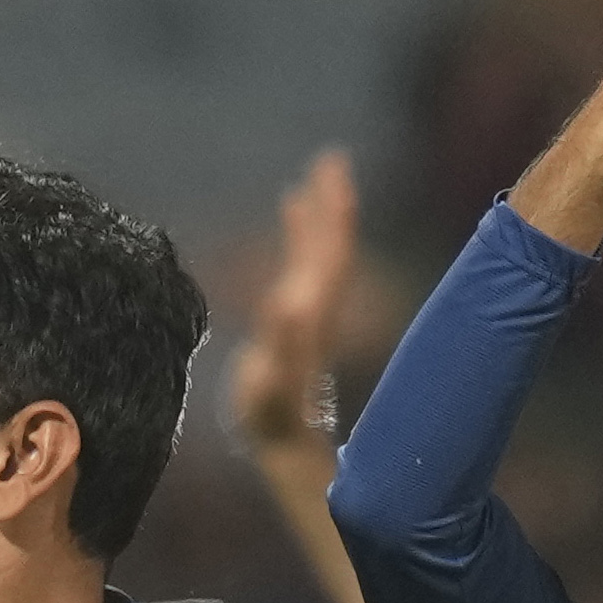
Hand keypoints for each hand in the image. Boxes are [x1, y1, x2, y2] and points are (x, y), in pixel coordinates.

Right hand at [227, 146, 357, 464]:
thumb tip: (289, 299)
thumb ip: (282, 343)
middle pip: (330, 246)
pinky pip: (300, 266)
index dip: (330, 215)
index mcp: (312, 312)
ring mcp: (308, 313)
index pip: (329, 253)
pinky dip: (298, 238)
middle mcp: (316, 306)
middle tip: (330, 160)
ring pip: (318, 255)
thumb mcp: (272, 383)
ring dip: (315, 218)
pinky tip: (290, 221)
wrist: (287, 443)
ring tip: (306, 184)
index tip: (329, 175)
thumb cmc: (273, 419)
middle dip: (330, 204)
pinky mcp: (295, 321)